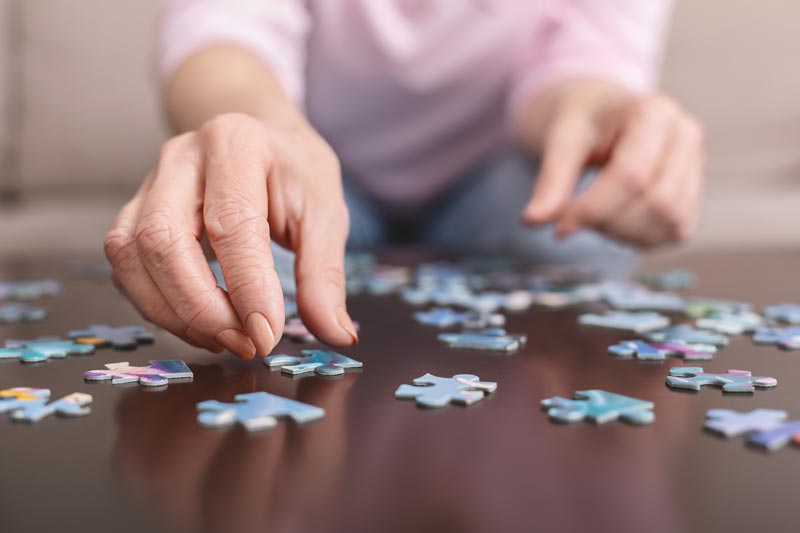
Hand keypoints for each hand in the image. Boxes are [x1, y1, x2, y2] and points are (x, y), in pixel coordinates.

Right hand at [105, 112, 357, 358]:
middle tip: (246, 344)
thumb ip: (325, 274)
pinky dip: (158, 307)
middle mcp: (181, 158)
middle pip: (162, 239)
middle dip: (201, 307)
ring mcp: (148, 183)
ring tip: (226, 339)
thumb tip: (336, 334)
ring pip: (131, 256)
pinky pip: (125, 268)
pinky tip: (201, 324)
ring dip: (174, 313)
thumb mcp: (325, 214)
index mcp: (236, 144)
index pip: (231, 224)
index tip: (267, 335)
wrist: (262, 139)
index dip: (246, 287)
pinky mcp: (134, 213)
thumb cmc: (294, 173)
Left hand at [519, 79, 704, 247]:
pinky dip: (639, 239)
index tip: (559, 227)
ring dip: (624, 233)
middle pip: (656, 201)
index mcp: (654, 112)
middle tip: (571, 222)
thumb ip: (551, 180)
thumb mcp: (560, 139)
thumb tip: (532, 221)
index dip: (594, 209)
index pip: (632, 175)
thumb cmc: (582, 121)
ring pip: (671, 221)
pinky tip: (611, 224)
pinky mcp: (693, 192)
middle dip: (608, 222)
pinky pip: (675, 231)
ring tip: (591, 218)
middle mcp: (685, 135)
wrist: (602, 111)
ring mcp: (696, 165)